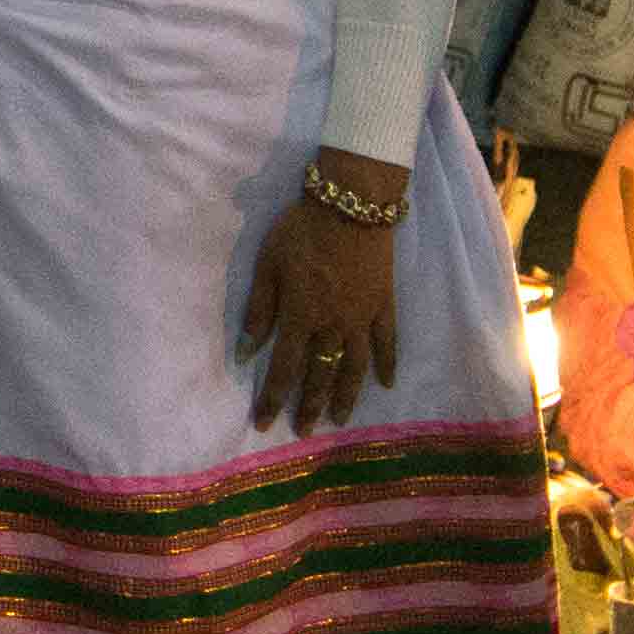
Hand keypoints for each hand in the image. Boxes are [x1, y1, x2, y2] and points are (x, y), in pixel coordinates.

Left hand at [239, 169, 405, 434]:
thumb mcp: (269, 264)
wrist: (351, 202)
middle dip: (309, 406)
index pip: (283, 369)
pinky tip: (386, 383)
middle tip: (303, 432)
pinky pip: (388, 341)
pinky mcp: (384, 304)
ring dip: (346, 396)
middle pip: (320, 374)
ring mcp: (363, 317)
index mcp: (300, 316)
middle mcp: (333, 325)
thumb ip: (259, 310)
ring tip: (340, 420)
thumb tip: (245, 351)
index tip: (264, 424)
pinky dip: (388, 364)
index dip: (273, 398)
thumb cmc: (302, 230)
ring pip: (355, 366)